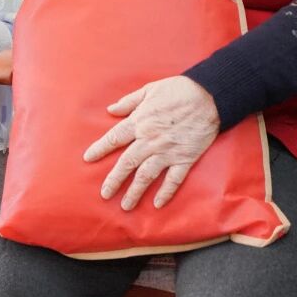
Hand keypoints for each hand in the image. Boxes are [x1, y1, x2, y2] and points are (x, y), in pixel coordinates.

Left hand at [83, 76, 219, 210]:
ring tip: (125, 206)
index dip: (100, 149)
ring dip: (135, 192)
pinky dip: (165, 193)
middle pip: (127, 163)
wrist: (208, 96)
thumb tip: (111, 109)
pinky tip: (157, 204)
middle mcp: (150, 140)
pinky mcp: (185, 158)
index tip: (88, 159)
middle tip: (104, 194)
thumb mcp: (148, 90)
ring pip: (146, 176)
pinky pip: (173, 180)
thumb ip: (128, 102)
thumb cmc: (177, 90)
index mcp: (139, 122)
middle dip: (114, 180)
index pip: (114, 139)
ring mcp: (167, 151)